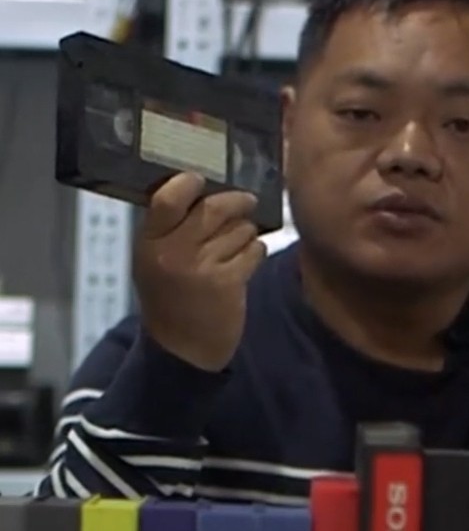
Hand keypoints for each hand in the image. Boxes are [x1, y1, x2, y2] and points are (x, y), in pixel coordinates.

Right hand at [134, 173, 265, 371]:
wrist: (181, 350)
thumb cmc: (170, 298)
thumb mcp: (153, 261)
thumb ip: (169, 229)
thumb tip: (201, 190)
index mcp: (150, 242)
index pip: (167, 197)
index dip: (188, 183)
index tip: (201, 180)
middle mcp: (173, 252)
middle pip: (213, 208)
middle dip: (237, 201)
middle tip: (247, 201)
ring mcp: (201, 267)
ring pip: (239, 229)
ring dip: (247, 232)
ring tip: (241, 241)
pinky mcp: (227, 283)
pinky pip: (253, 251)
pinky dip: (255, 251)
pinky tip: (248, 260)